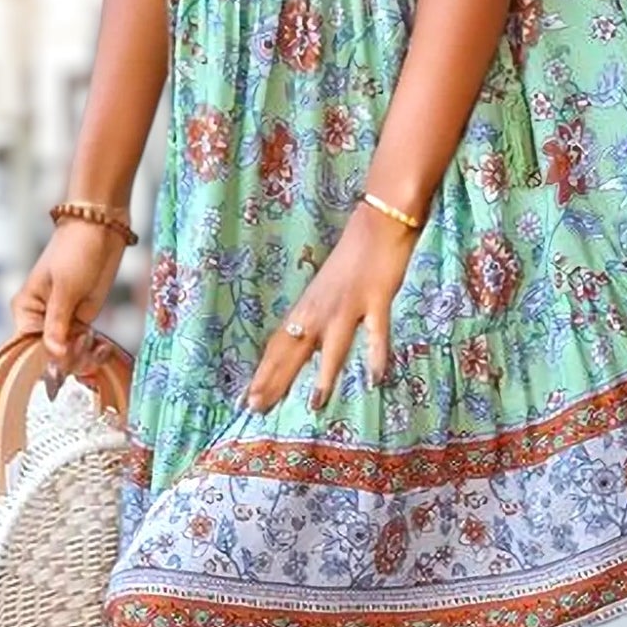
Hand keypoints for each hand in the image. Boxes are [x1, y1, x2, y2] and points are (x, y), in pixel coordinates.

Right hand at [11, 223, 122, 379]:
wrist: (101, 229)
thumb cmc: (75, 250)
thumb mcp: (65, 288)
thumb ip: (57, 324)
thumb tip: (53, 356)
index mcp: (25, 311)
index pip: (28, 350)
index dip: (47, 360)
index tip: (67, 357)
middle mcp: (40, 321)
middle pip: (49, 357)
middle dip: (70, 359)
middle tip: (87, 342)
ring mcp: (63, 323)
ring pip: (68, 357)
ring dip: (84, 358)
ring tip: (97, 344)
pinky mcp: (82, 321)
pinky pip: (83, 348)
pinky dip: (93, 353)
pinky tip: (102, 348)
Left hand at [245, 203, 419, 414]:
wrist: (380, 219)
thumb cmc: (355, 254)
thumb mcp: (327, 287)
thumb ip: (316, 314)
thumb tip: (302, 338)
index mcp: (308, 305)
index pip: (279, 343)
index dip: (263, 372)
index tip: (246, 399)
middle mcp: (322, 308)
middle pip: (294, 348)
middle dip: (275, 379)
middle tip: (257, 407)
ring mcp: (349, 304)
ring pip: (333, 345)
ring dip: (324, 375)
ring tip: (315, 404)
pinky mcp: (376, 299)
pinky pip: (376, 333)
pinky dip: (376, 356)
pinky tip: (374, 379)